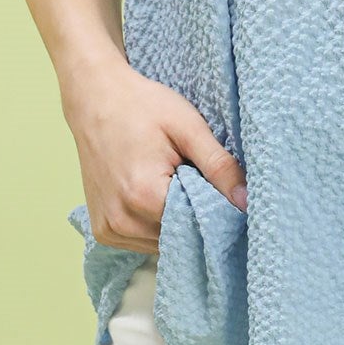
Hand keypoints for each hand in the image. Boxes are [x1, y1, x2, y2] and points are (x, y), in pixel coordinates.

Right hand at [60, 50, 246, 253]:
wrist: (96, 100)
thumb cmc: (143, 107)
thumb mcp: (188, 128)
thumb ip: (219, 167)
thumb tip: (247, 202)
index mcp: (145, 197)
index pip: (198, 227)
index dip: (214, 210)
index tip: (219, 190)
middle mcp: (122, 222)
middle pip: (179, 238)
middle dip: (194, 217)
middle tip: (195, 181)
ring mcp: (108, 230)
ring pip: (162, 244)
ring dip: (174, 223)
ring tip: (171, 184)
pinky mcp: (102, 230)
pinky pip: (141, 241)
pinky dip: (154, 225)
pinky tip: (155, 196)